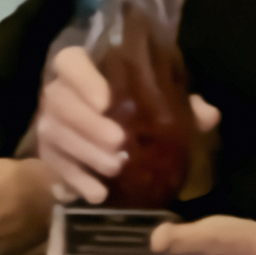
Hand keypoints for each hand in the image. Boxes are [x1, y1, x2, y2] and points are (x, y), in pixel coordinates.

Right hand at [36, 47, 218, 207]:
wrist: (101, 140)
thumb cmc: (134, 112)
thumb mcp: (160, 104)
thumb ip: (184, 106)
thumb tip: (208, 115)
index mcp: (83, 71)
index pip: (70, 61)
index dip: (84, 78)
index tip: (106, 100)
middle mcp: (58, 93)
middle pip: (60, 101)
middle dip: (88, 123)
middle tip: (119, 142)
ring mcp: (48, 124)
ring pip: (56, 134)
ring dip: (85, 152)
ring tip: (115, 168)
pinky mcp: (47, 155)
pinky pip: (54, 166)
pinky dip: (77, 180)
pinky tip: (98, 193)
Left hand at [43, 209, 255, 254]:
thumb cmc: (245, 250)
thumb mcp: (216, 236)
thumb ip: (183, 238)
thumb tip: (153, 236)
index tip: (51, 225)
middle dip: (67, 248)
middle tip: (61, 207)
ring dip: (86, 245)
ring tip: (78, 206)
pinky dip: (109, 241)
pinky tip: (114, 211)